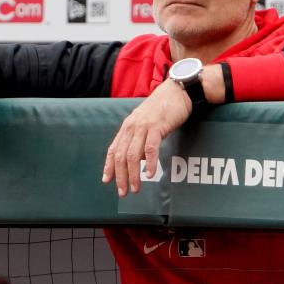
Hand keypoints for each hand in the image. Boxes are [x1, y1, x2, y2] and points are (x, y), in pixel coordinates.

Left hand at [102, 79, 190, 196]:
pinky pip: (151, 148)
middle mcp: (132, 127)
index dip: (109, 166)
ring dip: (133, 174)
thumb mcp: (146, 124)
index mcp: (127, 127)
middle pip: (120, 156)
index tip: (107, 180)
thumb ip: (140, 140)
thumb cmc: (163, 108)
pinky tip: (149, 174)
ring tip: (135, 188)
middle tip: (123, 192)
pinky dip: (150, 163)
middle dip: (120, 176)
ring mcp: (144, 127)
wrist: (176, 91)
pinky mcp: (157, 126)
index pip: (113, 150)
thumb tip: (139, 160)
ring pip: (133, 155)